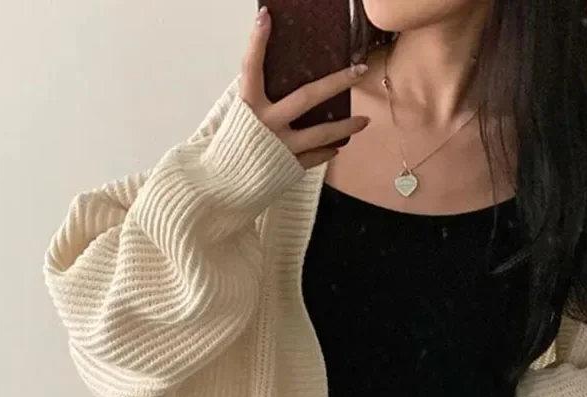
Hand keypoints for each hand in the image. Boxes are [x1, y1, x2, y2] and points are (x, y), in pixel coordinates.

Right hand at [240, 6, 370, 169]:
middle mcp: (267, 123)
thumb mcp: (239, 119)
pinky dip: (327, 151)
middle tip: (358, 70)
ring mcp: (281, 146)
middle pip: (307, 96)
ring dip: (346, 126)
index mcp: (249, 106)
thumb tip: (273, 82)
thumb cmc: (229, 152)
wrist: (221, 187)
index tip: (267, 17)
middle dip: (336, 81)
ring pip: (322, 133)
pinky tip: (337, 146)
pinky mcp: (289, 166)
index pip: (251, 67)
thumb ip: (257, 102)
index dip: (258, 42)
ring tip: (364, 121)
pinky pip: (315, 157)